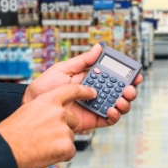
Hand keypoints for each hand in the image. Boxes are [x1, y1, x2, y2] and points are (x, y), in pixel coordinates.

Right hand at [0, 84, 96, 167]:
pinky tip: (47, 153)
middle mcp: (59, 113)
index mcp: (48, 100)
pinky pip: (70, 150)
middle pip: (74, 119)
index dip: (84, 91)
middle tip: (46, 134)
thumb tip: (60, 109)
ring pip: (70, 135)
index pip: (72, 90)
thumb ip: (47, 106)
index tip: (92, 93)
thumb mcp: (30, 109)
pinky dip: (61, 153)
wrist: (4, 150)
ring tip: (42, 144)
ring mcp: (64, 129)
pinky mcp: (66, 146)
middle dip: (64, 127)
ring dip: (60, 141)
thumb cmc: (13, 132)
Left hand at [23, 44, 142, 132]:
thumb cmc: (44, 87)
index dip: (127, 75)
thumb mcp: (63, 69)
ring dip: (125, 103)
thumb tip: (99, 47)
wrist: (33, 108)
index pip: (114, 76)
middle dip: (130, 90)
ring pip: (118, 105)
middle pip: (120, 91)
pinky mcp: (93, 120)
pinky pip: (109, 120)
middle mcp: (97, 92)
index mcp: (92, 79)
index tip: (135, 75)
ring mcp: (96, 106)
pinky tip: (111, 110)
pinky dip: (115, 116)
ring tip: (120, 100)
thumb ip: (83, 61)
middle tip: (130, 89)